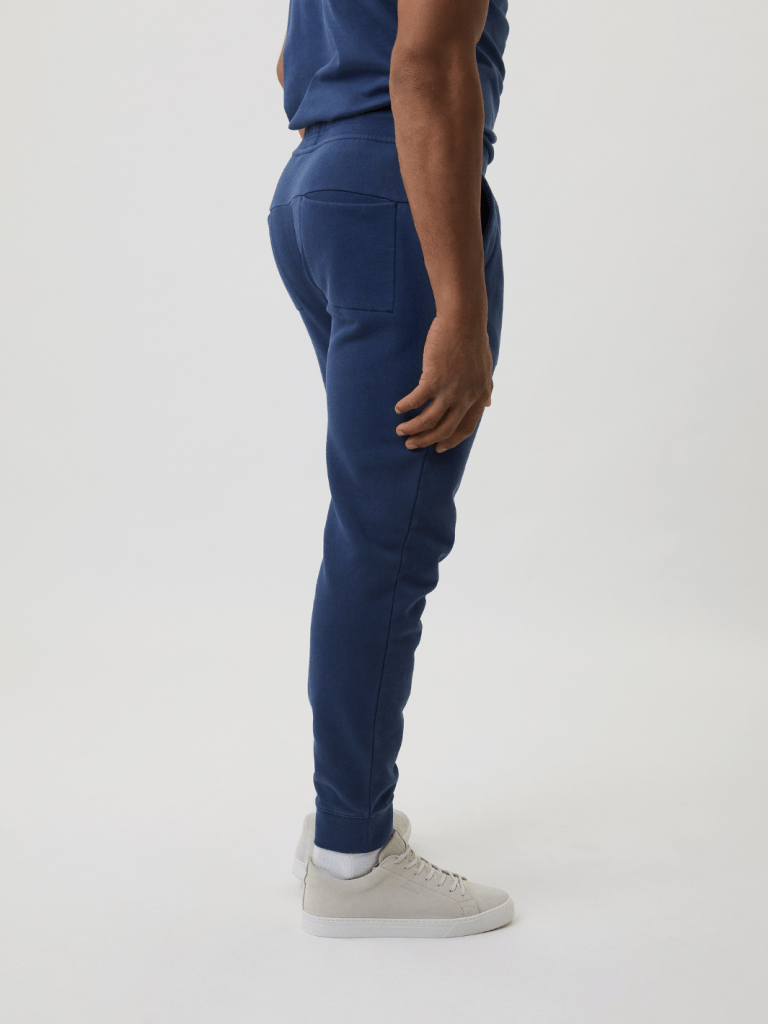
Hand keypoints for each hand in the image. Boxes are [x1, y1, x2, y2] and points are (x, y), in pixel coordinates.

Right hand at [395, 312, 492, 452]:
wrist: (464, 320)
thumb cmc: (474, 340)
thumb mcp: (486, 369)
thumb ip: (485, 390)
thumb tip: (488, 404)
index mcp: (479, 396)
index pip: (466, 428)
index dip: (451, 441)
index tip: (439, 447)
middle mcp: (466, 397)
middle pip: (445, 429)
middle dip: (427, 440)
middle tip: (412, 445)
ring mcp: (450, 390)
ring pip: (428, 420)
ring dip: (413, 429)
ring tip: (401, 431)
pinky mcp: (433, 379)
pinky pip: (416, 401)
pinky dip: (406, 407)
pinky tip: (398, 409)